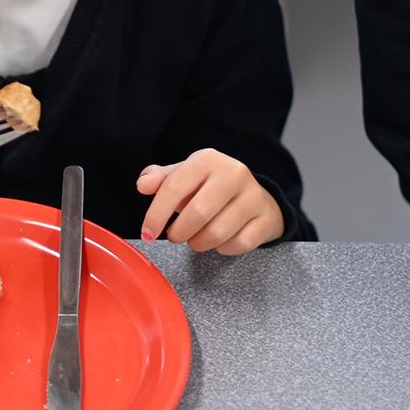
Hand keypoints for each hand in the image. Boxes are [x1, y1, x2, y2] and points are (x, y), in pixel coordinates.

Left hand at [136, 148, 284, 254]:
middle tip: (175, 236)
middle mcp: (234, 173)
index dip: (156, 214)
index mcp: (207, 160)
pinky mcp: (267, 218)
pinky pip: (238, 244)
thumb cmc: (209, 189)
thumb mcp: (184, 177)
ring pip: (218, 233)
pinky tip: (220, 240)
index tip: (147, 233)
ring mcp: (254, 196)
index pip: (174, 187)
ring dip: (199, 243)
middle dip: (179, 233)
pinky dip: (223, 249)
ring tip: (196, 238)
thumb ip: (160, 180)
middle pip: (198, 213)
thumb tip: (143, 184)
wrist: (254, 196)